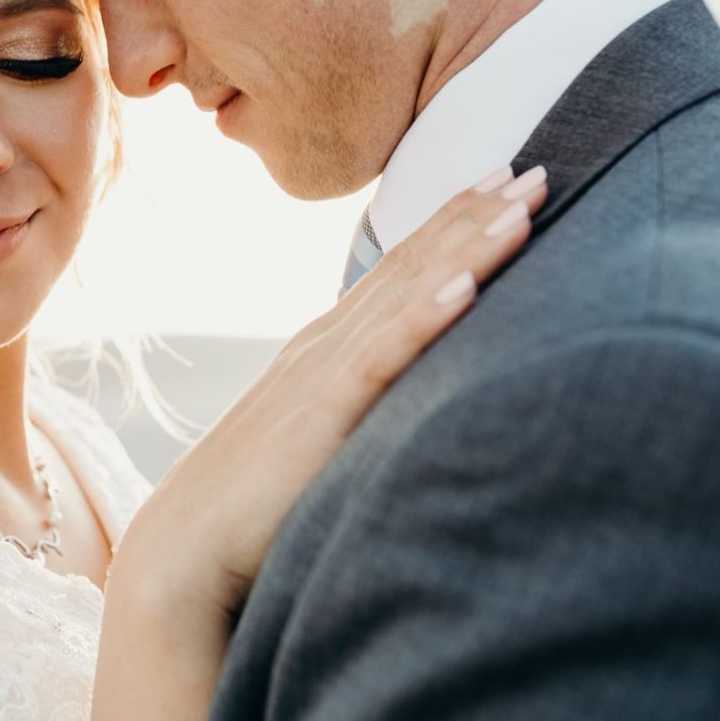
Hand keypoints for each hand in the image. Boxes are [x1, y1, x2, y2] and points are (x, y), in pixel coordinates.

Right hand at [117, 163, 547, 618]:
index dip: (454, 220)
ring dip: (468, 249)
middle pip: (414, 263)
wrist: (184, 553)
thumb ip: (358, 407)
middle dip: (476, 214)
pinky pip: (384, 358)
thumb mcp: (317, 438)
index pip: (402, 268)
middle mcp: (327, 343)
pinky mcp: (323, 415)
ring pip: (409, 295)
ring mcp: (324, 373)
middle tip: (535, 167)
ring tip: (519, 208)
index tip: (505, 180)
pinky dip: (426, 317)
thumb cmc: (252, 506)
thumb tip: (409, 402)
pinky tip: (466, 287)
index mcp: (327, 347)